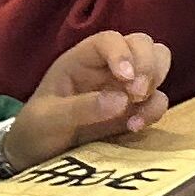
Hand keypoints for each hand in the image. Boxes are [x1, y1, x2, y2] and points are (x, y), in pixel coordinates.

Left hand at [0, 33, 169, 171]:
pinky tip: (135, 127)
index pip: (109, 40)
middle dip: (148, 64)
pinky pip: (158, 99)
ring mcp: (124, 86)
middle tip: (137, 93)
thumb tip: (121, 100)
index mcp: (81, 60)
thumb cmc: (36, 129)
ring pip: (158, 63)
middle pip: (143, 44)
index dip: (122, 52)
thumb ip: (80, 108)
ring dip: (156, 81)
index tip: (125, 78)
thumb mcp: (47, 119)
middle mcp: (107, 67)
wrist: (38, 155)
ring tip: (139, 104)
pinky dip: (155, 110)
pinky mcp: (136, 109)